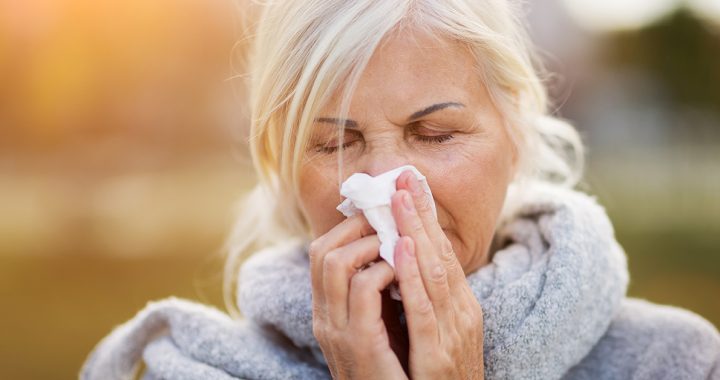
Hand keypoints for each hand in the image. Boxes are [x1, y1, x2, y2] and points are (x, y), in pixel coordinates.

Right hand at [309, 214, 407, 378]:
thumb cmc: (398, 370)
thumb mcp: (382, 326)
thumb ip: (378, 294)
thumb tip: (392, 252)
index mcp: (330, 312)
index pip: (321, 253)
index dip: (348, 225)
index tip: (380, 211)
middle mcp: (326, 318)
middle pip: (321, 250)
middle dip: (357, 225)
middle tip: (388, 216)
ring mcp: (337, 330)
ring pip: (336, 262)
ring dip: (370, 242)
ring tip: (397, 240)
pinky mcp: (359, 343)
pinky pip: (363, 289)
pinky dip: (384, 269)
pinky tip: (404, 267)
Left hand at [390, 170, 484, 378]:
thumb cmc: (441, 378)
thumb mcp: (439, 332)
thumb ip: (426, 300)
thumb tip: (405, 263)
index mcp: (461, 306)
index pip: (442, 253)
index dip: (426, 217)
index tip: (411, 184)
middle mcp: (461, 313)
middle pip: (440, 254)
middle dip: (421, 213)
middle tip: (404, 176)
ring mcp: (452, 333)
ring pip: (433, 273)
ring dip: (415, 232)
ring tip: (400, 198)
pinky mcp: (437, 356)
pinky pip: (422, 309)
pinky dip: (412, 277)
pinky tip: (401, 248)